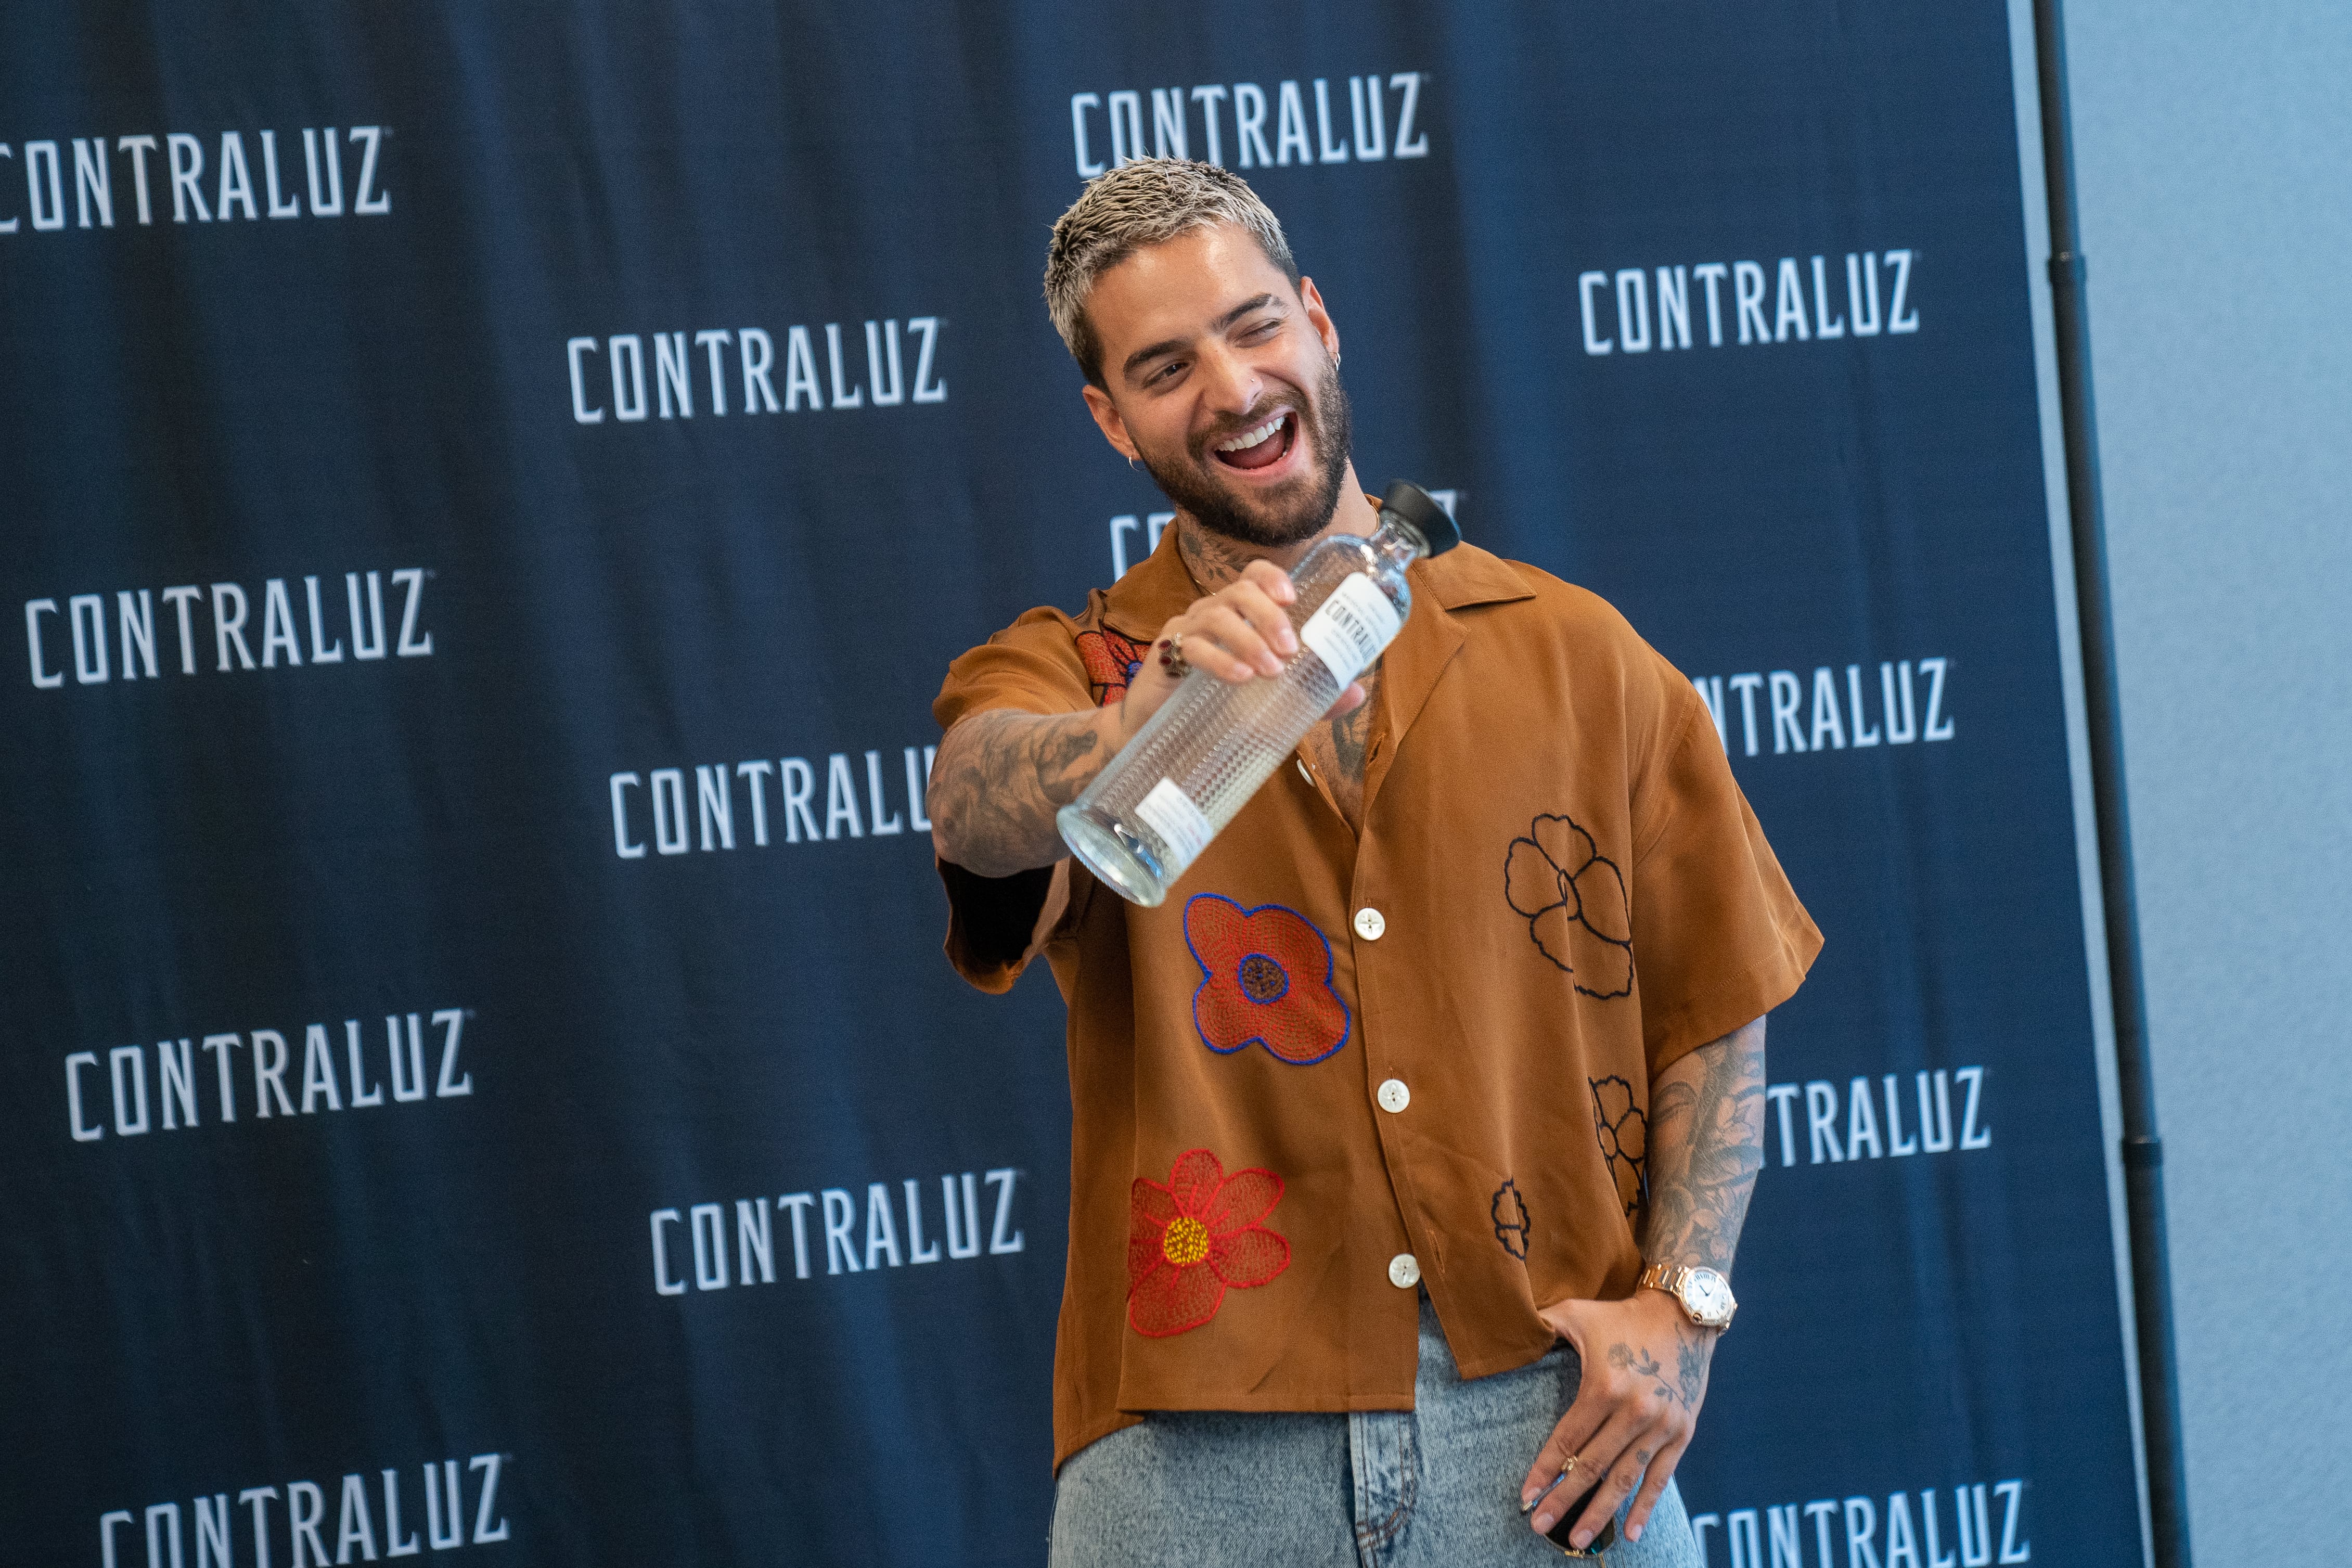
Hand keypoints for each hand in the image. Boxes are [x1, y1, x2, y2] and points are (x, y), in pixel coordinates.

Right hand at [1114, 559, 1365, 740]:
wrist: (1158, 735)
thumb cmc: (1217, 707)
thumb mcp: (1270, 700)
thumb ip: (1311, 695)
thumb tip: (1356, 692)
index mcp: (1237, 613)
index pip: (1252, 575)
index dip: (1272, 577)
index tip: (1293, 599)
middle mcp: (1211, 612)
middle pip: (1239, 591)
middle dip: (1269, 615)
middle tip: (1290, 649)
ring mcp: (1186, 630)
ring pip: (1218, 615)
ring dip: (1249, 639)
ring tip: (1270, 670)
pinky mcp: (1167, 655)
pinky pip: (1194, 647)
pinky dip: (1222, 661)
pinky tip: (1241, 677)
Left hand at [1521, 1291, 1714, 1549]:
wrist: (1684, 1313)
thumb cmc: (1622, 1315)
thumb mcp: (1577, 1313)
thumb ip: (1542, 1325)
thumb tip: (1509, 1330)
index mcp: (1604, 1386)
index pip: (1566, 1440)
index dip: (1544, 1470)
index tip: (1527, 1495)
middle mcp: (1634, 1411)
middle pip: (1591, 1466)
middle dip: (1563, 1499)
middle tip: (1540, 1525)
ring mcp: (1661, 1426)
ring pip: (1624, 1479)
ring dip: (1599, 1512)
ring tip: (1576, 1539)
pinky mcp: (1682, 1433)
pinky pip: (1661, 1478)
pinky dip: (1645, 1507)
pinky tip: (1629, 1533)